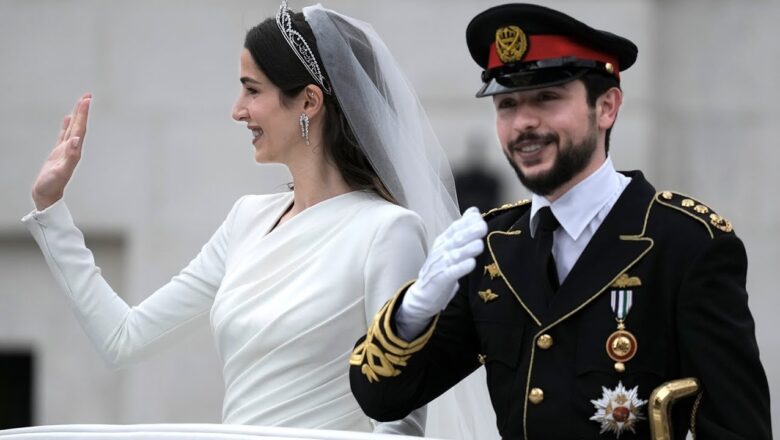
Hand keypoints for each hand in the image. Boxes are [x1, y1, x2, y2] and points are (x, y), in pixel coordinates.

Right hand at [32, 93, 91, 210]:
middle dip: (82, 111)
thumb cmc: (52, 186)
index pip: (80, 129)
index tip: (87, 100)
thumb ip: (70, 156)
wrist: (47, 196)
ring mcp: (65, 150)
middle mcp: (72, 149)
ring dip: (77, 116)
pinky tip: (67, 119)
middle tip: (87, 95)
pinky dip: (66, 126)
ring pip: (72, 129)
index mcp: (74, 151)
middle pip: (79, 126)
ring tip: (80, 102)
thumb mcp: (61, 171)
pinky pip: (63, 135)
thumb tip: (76, 140)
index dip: (83, 114)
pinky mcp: (58, 153)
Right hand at [396, 207, 487, 338]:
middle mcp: (440, 251)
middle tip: (482, 227)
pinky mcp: (439, 280)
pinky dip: (460, 268)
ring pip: (454, 256)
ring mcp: (439, 266)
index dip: (466, 222)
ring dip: (467, 250)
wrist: (422, 295)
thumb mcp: (450, 247)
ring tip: (479, 245)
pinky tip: (470, 264)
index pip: (454, 228)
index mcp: (443, 242)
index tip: (479, 217)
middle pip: (455, 240)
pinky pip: (450, 273)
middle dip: (469, 233)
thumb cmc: (440, 269)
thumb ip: (461, 231)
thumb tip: (474, 211)